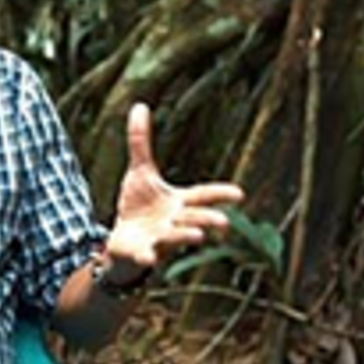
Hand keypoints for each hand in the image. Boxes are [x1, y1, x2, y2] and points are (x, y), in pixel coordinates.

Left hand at [105, 103, 244, 279]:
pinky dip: (147, 258)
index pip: (203, 196)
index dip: (220, 194)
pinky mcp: (141, 252)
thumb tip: (139, 105)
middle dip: (209, 219)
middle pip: (195, 218)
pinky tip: (149, 258)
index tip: (240, 194)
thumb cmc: (138, 206)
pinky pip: (146, 256)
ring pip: (176, 238)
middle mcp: (174, 221)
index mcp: (178, 202)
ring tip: (198, 236)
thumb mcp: (140, 171)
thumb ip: (141, 142)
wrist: (123, 242)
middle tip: (224, 222)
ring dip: (186, 236)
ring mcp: (159, 239)